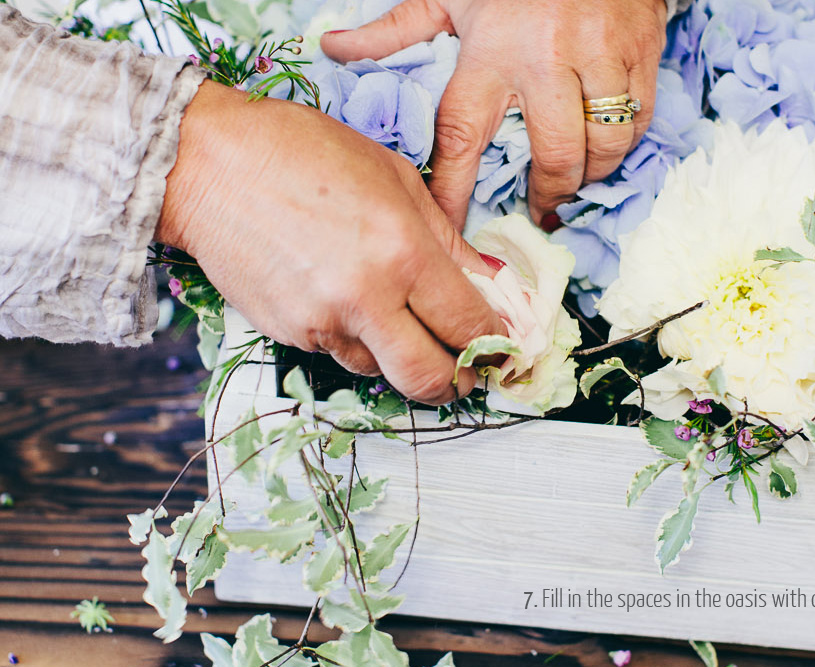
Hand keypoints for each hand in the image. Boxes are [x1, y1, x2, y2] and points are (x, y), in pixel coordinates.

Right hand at [157, 81, 504, 404]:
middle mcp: (366, 298)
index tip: (501, 348)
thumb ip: (447, 240)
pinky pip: (339, 353)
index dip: (494, 345)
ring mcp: (322, 323)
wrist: (208, 165)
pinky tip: (344, 299)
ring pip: (382, 371)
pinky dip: (356, 339)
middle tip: (464, 372)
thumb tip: (489, 282)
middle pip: (429, 378)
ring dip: (401, 357)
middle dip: (456, 383)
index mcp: (403, 252)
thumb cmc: (304, 153)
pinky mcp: (289, 335)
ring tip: (396, 320)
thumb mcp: (395, 178)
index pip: (468, 325)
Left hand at [321, 0, 668, 230]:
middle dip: (549, 195)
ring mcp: (601, 54)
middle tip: (542, 209)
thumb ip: (398, 29)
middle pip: (555, 157)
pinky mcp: (642, 49)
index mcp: (491, 50)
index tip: (449, 229)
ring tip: (576, 180)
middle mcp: (547, 58)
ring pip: (605, 145)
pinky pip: (638, 118)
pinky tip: (606, 145)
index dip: (454, 193)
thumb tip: (335, 47)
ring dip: (590, 175)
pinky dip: (624, 141)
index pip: (464, 139)